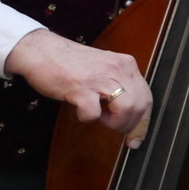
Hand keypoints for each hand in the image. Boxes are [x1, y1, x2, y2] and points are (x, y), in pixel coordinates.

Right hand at [3, 28, 151, 148]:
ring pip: (127, 108)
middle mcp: (117, 69)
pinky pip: (94, 114)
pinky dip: (87, 118)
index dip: (143, 122)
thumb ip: (119, 85)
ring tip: (100, 117)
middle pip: (141, 105)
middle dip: (129, 125)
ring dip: (114, 122)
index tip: (136, 138)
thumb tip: (130, 113)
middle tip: (114, 127)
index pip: (146, 97)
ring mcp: (100, 77)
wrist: (42, 50)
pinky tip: (80, 110)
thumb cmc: (70, 63)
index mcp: (125, 65)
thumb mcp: (104, 68)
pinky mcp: (81, 87)